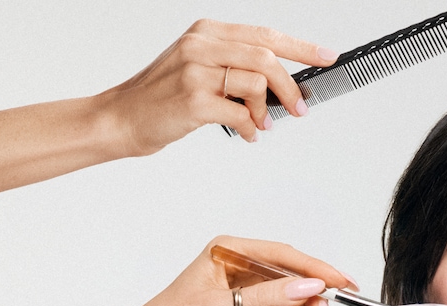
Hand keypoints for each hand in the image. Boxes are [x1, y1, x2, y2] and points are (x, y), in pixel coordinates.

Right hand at [98, 19, 337, 151]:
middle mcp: (201, 45)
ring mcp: (195, 71)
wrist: (120, 118)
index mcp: (206, 32)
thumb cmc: (160, 97)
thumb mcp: (195, 67)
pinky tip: (248, 133)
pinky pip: (241, 113)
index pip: (265, 34)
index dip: (301, 46)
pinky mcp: (193, 100)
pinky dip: (252, 127)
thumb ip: (233, 66)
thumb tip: (280, 84)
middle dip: (291, 86)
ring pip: (256, 83)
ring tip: (262, 124)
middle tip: (301, 107)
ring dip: (268, 110)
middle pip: (266, 57)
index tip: (326, 56)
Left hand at [111, 235, 355, 305]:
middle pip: (290, 279)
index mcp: (229, 251)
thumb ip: (267, 298)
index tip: (342, 283)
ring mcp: (241, 298)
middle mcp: (238, 271)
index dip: (316, 269)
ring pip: (286, 303)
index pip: (283, 255)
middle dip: (311, 298)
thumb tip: (309, 288)